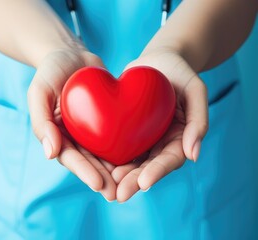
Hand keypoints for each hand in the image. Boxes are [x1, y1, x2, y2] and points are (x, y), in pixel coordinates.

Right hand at [28, 49, 117, 200]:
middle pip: (89, 162)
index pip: (70, 158)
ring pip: (104, 154)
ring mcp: (90, 130)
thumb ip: (41, 122)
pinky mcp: (106, 121)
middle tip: (119, 194)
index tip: (99, 184)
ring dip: (117, 171)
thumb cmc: (50, 72)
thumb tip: (50, 154)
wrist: (70, 53)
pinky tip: (143, 159)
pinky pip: (117, 136)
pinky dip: (127, 148)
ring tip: (132, 184)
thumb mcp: (39, 92)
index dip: (84, 172)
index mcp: (56, 135)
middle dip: (103, 179)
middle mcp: (74, 137)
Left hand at [113, 49, 208, 201]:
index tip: (144, 183)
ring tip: (106, 186)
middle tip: (120, 195)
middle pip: (147, 166)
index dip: (157, 172)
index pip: (169, 160)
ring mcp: (142, 138)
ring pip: (130, 161)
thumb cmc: (180, 71)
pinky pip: (116, 145)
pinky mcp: (125, 131)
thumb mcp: (195, 89)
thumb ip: (198, 120)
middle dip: (134, 182)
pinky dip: (107, 157)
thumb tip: (194, 155)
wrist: (156, 60)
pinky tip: (95, 165)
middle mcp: (160, 142)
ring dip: (119, 176)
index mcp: (179, 137)